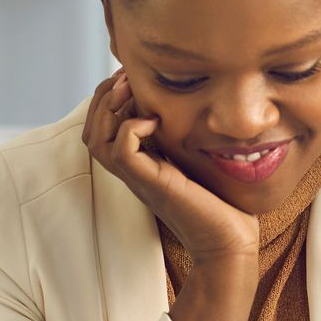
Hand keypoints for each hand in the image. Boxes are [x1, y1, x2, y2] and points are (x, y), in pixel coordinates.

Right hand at [81, 70, 257, 265]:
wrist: (229, 243)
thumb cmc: (222, 204)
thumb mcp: (199, 158)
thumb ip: (186, 137)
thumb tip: (189, 103)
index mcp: (140, 164)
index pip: (101, 127)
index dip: (107, 98)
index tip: (130, 77)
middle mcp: (133, 171)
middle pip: (90, 130)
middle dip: (103, 96)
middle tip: (125, 77)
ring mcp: (139, 179)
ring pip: (96, 140)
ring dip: (108, 108)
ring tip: (130, 90)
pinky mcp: (152, 183)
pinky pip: (121, 151)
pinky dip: (131, 128)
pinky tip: (154, 120)